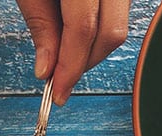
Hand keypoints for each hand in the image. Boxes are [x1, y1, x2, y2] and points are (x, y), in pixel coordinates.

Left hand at [15, 0, 130, 103]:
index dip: (70, 66)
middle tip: (60, 79)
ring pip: (119, 28)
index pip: (83, 29)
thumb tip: (47, 70)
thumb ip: (42, 26)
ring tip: (65, 53)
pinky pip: (119, 18)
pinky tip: (77, 37)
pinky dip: (99, 33)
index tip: (58, 93)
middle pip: (111, 33)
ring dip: (92, 50)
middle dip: (85, 64)